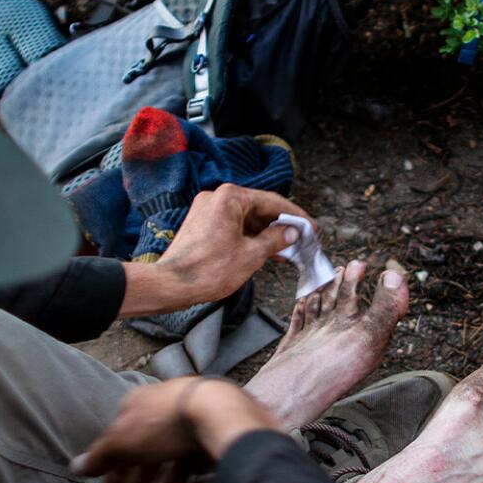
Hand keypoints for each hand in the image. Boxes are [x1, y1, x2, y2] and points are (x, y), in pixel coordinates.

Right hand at [71, 378, 282, 482]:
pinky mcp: (214, 449)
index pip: (120, 441)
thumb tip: (74, 467)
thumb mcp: (122, 439)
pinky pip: (195, 478)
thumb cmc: (163, 421)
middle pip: (145, 462)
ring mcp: (192, 433)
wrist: (221, 415)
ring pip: (170, 474)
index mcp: (140, 407)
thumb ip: (99, 455)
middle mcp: (165, 417)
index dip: (113, 470)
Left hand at [119, 184, 312, 317]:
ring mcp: (206, 210)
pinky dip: (248, 237)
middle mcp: (216, 197)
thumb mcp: (252, 255)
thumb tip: (291, 233)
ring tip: (286, 251)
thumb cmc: (208, 270)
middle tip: (301, 240)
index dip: (295, 216)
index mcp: (230, 197)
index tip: (311, 228)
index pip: (273, 202)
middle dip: (280, 226)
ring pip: (245, 219)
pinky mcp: (200, 225)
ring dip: (266, 234)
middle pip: (258, 208)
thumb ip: (276, 240)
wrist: (171, 285)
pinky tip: (264, 252)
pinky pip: (232, 226)